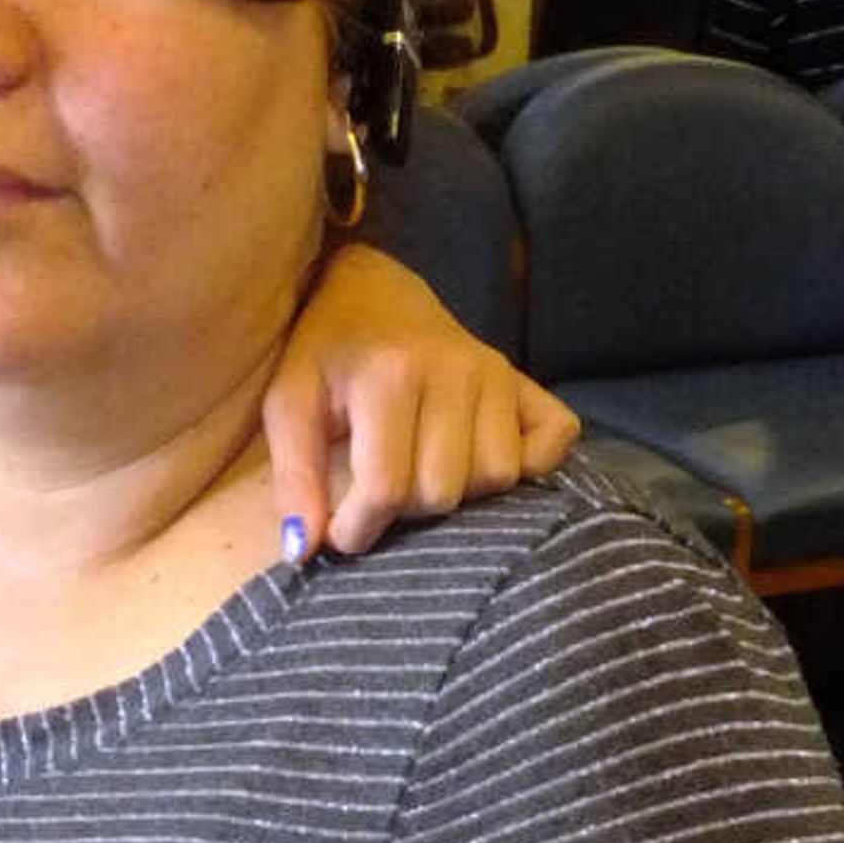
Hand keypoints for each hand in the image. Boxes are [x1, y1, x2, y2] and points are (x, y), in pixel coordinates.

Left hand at [269, 246, 580, 557]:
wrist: (372, 291)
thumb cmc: (325, 353)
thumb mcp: (290, 404)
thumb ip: (294, 478)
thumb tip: (303, 551)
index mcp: (390, 374)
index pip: (387, 488)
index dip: (358, 528)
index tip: (342, 529)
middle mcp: (455, 371)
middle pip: (443, 492)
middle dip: (404, 510)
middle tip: (381, 488)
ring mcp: (498, 375)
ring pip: (496, 479)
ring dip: (459, 493)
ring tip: (423, 471)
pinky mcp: (526, 382)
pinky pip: (553, 444)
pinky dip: (527, 467)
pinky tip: (479, 461)